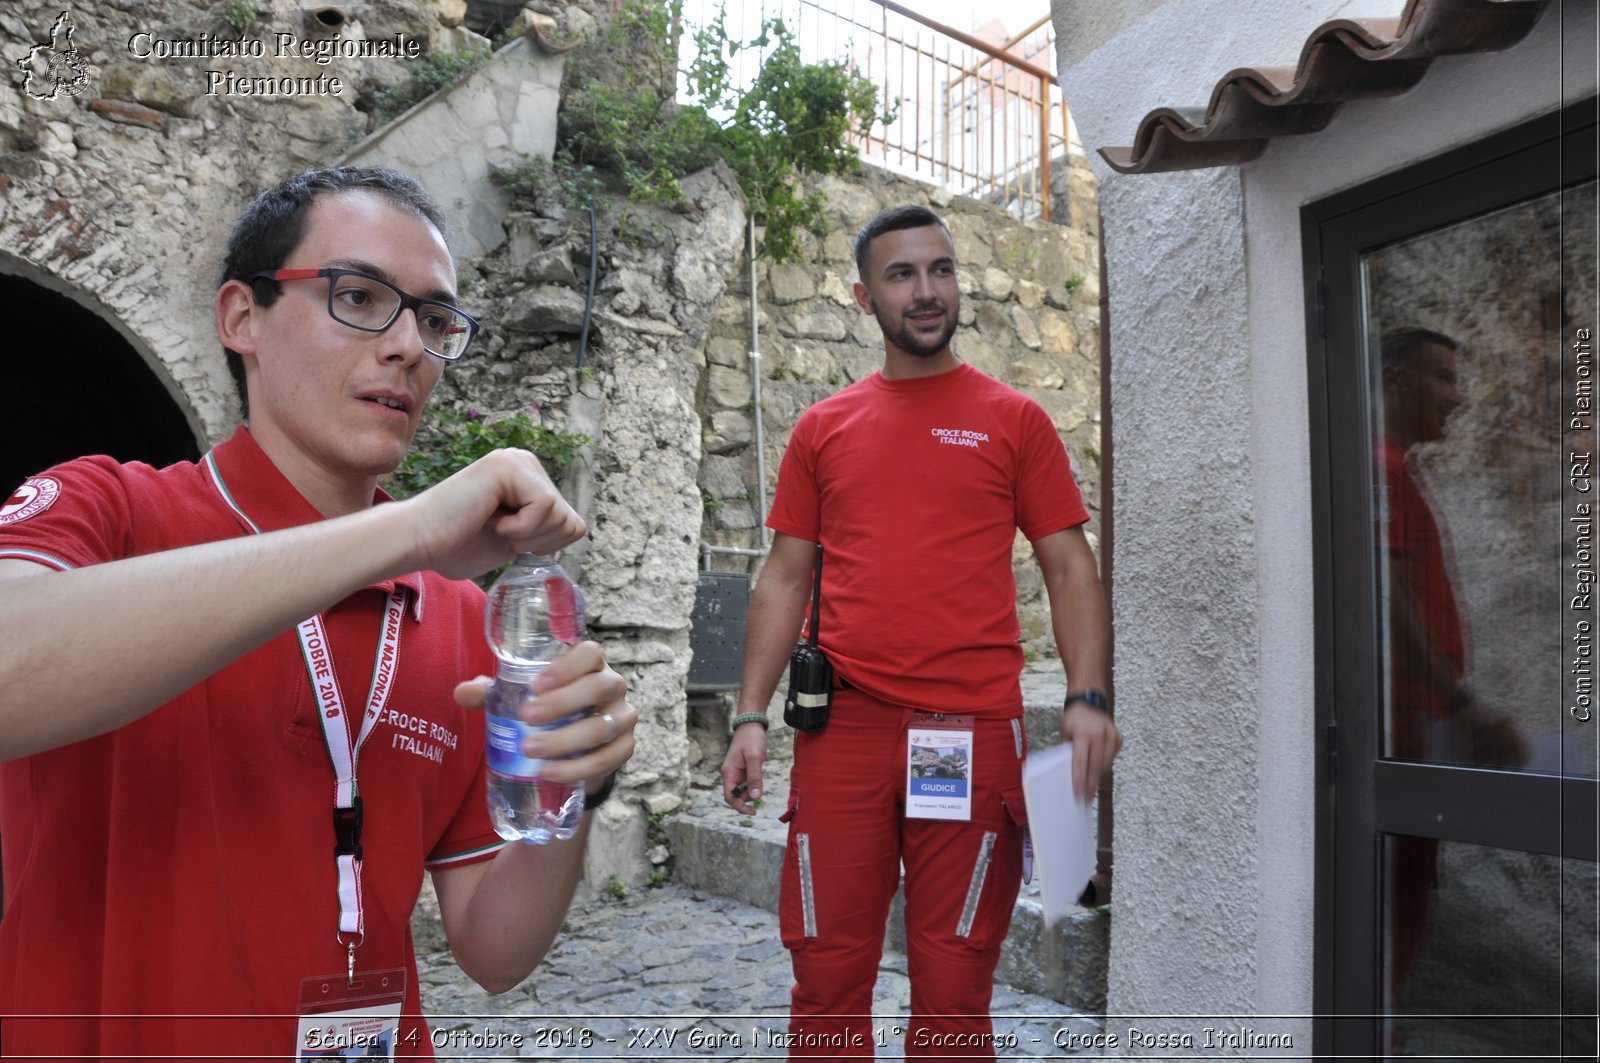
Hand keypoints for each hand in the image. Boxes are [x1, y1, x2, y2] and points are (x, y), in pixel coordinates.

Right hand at [400, 448, 585, 580]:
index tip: (507, 538)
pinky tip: (489, 519)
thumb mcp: (516, 537)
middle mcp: (525, 462)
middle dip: (537, 541)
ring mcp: (517, 461)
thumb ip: (544, 526)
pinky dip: (519, 528)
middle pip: (570, 521)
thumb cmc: (456, 544)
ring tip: (492, 523)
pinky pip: (545, 506)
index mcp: (529, 478)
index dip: (544, 545)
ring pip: (560, 515)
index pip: (572, 524)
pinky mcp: (508, 466)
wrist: (418, 542)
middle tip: (497, 531)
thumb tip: (577, 526)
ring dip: (526, 534)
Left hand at [454, 641, 634, 790]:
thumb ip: (492, 692)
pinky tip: (549, 772)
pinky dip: (577, 767)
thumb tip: (462, 693)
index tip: (536, 684)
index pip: (590, 653)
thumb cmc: (549, 709)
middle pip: (598, 687)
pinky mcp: (625, 747)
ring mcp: (622, 717)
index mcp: (590, 665)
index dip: (566, 666)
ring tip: (530, 751)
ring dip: (564, 740)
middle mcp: (612, 685)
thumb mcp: (521, 697)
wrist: (577, 746)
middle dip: (561, 704)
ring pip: (601, 727)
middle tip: (526, 718)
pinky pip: (607, 758)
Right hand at [722, 722, 766, 814]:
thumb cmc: (751, 739)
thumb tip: (755, 796)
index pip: (729, 797)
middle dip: (747, 798)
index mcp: (729, 772)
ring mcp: (737, 772)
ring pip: (743, 790)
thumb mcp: (754, 757)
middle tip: (760, 789)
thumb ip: (755, 777)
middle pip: (736, 795)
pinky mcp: (744, 769)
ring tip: (760, 777)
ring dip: (752, 790)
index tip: (753, 811)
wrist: (751, 724)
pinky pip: (748, 782)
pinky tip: (760, 775)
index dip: (740, 807)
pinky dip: (754, 783)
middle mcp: (731, 774)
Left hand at [1061, 703, 1120, 800]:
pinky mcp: (1119, 737)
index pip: (1081, 761)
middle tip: (1085, 799)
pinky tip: (1097, 773)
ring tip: (1091, 790)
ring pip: (1106, 764)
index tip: (1078, 793)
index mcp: (1083, 732)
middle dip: (1090, 785)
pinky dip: (1104, 766)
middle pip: (1095, 766)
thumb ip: (1068, 752)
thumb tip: (1069, 775)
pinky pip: (1111, 758)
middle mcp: (1099, 733)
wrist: (1088, 702)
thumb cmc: (1073, 720)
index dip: (1080, 779)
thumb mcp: (1065, 733)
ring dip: (1098, 779)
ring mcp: (1111, 735)